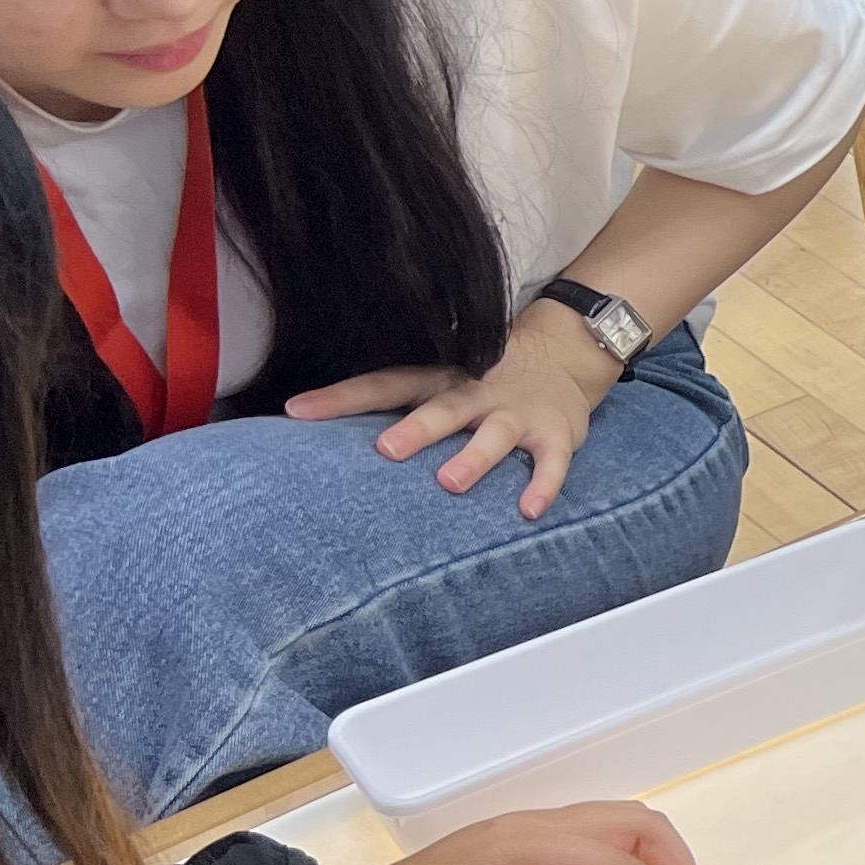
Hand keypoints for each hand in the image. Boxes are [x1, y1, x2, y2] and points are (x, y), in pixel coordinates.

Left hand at [289, 301, 617, 517]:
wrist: (566, 354)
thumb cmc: (485, 380)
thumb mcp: (443, 381)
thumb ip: (401, 407)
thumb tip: (325, 440)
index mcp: (439, 378)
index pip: (384, 385)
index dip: (342, 398)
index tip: (297, 412)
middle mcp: (475, 392)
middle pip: (442, 409)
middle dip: (417, 429)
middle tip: (386, 450)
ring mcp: (517, 412)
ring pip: (494, 434)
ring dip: (474, 458)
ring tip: (450, 482)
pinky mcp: (556, 432)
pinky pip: (551, 461)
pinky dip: (543, 485)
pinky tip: (528, 510)